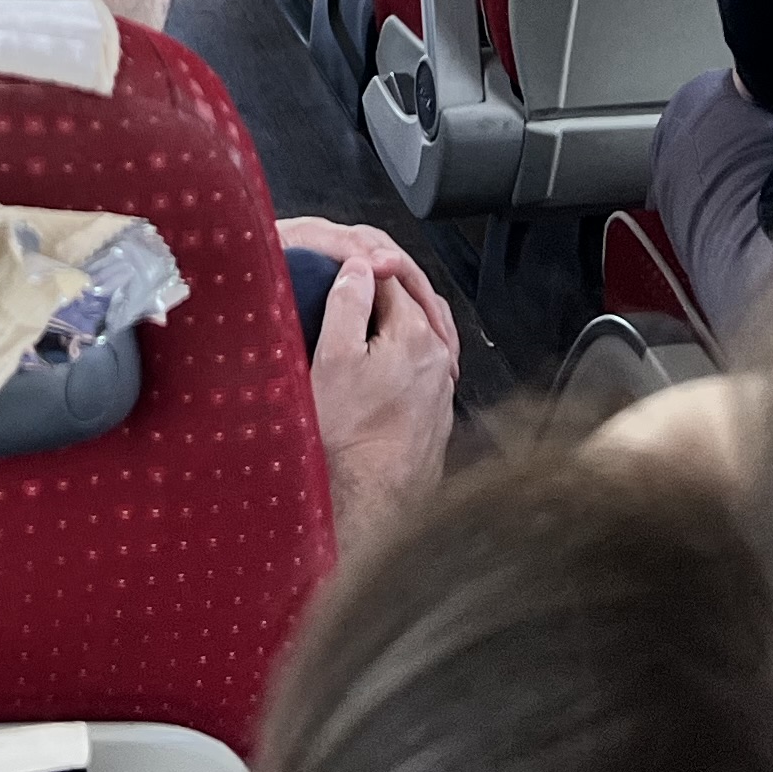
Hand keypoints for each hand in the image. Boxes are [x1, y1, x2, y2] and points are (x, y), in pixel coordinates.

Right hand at [283, 217, 458, 558]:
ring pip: (417, 341)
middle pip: (409, 308)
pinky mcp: (434, 418)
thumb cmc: (347, 439)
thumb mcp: (332, 359)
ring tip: (357, 332)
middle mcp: (438, 361)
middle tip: (346, 293)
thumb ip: (346, 305)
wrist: (369, 503)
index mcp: (416, 337)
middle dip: (380, 297)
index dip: (360, 269)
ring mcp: (440, 392)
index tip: (338, 269)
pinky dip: (398, 361)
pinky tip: (373, 373)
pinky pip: (419, 373)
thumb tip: (358, 268)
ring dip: (391, 330)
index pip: (390, 280)